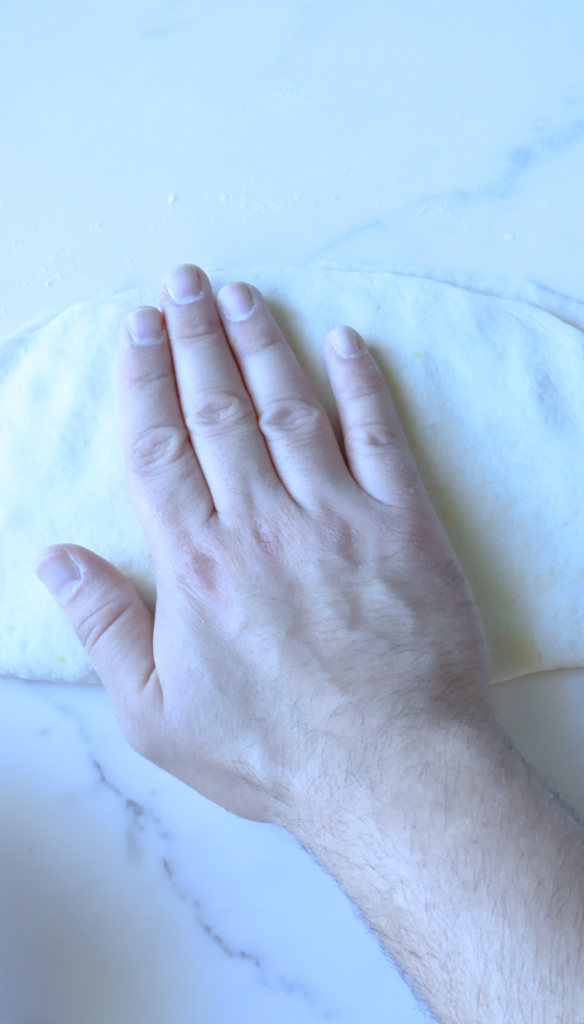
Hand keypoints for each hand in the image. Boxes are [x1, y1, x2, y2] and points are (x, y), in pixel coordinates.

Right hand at [33, 263, 490, 825]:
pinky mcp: (403, 526)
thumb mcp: (157, 712)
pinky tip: (343, 343)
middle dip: (196, 337)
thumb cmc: (271, 749)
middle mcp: (262, 523)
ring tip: (242, 294)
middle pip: (218, 410)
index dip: (146, 380)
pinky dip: (361, 386)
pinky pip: (379, 438)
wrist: (389, 768)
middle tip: (184, 282)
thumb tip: (56, 558)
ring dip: (262, 345)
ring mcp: (336, 518)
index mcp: (197, 563)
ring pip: (289, 409)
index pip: (160, 448)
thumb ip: (104, 626)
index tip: (140, 328)